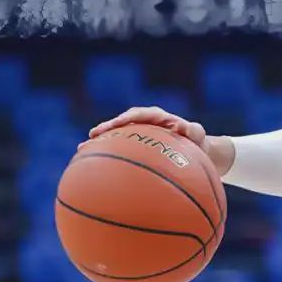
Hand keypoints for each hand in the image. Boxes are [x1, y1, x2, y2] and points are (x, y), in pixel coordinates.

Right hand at [87, 106, 206, 147]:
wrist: (198, 150)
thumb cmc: (198, 141)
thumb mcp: (197, 134)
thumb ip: (192, 130)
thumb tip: (182, 126)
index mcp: (158, 117)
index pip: (137, 114)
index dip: (124, 119)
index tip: (113, 125)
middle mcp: (145, 123)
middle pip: (121, 123)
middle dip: (106, 128)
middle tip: (92, 136)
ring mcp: (140, 135)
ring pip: (117, 136)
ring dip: (101, 142)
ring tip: (83, 150)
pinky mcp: (138, 146)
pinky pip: (121, 149)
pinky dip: (109, 155)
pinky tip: (93, 167)